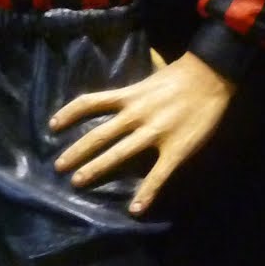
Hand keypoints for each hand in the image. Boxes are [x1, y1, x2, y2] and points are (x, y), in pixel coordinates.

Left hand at [49, 50, 236, 215]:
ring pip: (118, 154)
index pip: (89, 103)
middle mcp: (135, 115)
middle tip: (58, 167)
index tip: (52, 125)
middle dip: (76, 152)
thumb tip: (144, 55)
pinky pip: (158, 175)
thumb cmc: (181, 73)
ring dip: (96, 169)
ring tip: (77, 182)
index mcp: (128, 96)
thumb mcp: (152, 70)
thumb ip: (141, 73)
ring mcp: (154, 133)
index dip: (68, 114)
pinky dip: (146, 194)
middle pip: (98, 135)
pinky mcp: (176, 149)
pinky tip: (135, 210)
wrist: (212, 77)